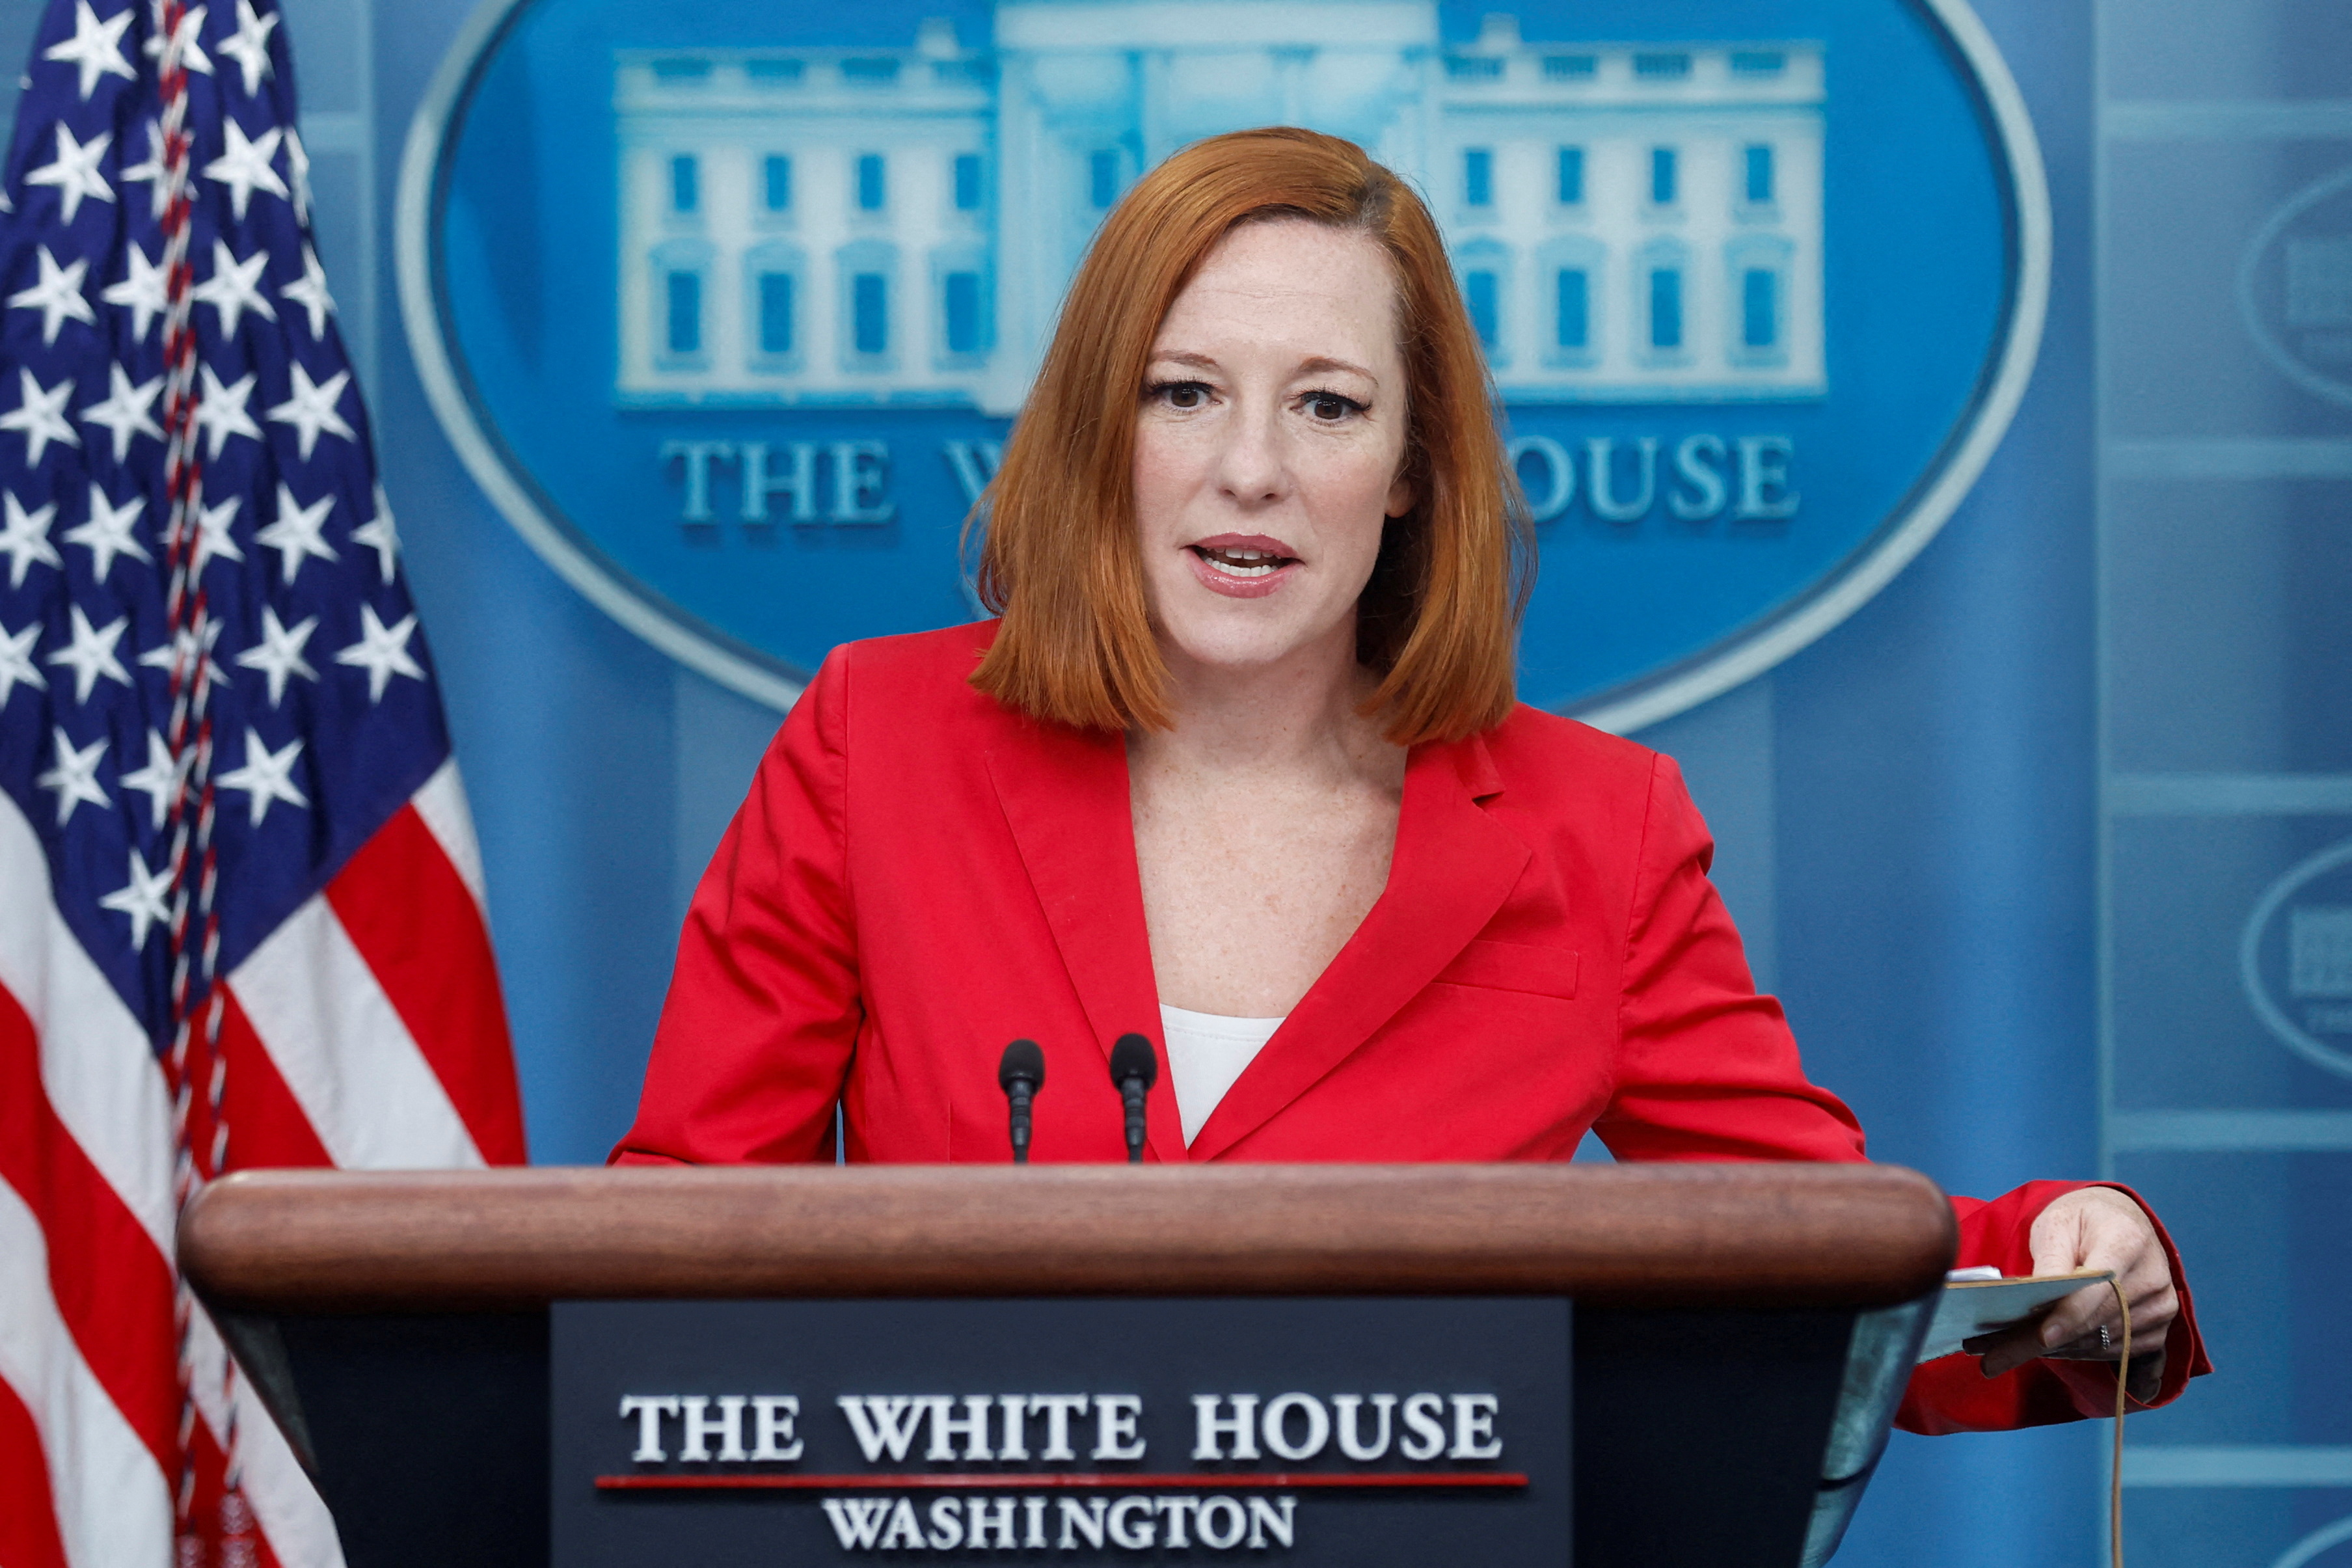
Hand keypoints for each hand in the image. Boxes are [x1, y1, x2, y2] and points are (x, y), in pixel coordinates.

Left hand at [1964, 1187, 2176, 1398]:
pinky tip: (2046, 1347)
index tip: (2041, 1337)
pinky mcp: (2159, 1327)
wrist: (2119, 1222)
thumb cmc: (2082, 1220)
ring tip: (2003, 1352)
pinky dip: (2077, 1351)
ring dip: (2055, 1350)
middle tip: (1991, 1356)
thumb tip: (2034, 1297)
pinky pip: (2115, 1352)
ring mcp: (2161, 1305)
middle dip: (2042, 1341)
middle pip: (2097, 1320)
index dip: (2069, 1315)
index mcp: (2128, 1241)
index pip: (2099, 1287)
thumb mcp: (2057, 1225)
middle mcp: (2153, 1276)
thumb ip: (2051, 1260)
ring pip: (2102, 1341)